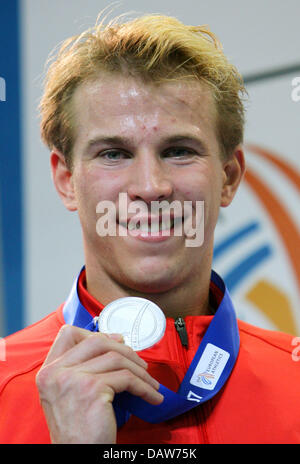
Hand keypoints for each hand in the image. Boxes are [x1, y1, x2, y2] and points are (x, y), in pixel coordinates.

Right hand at [36, 325, 162, 443]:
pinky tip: (152, 396)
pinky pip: (127, 379)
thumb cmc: (78, 429)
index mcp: (48, 371)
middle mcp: (56, 372)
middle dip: (125, 349)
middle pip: (97, 341)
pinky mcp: (92, 390)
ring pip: (116, 358)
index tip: (117, 341)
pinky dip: (145, 387)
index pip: (67, 334)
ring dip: (140, 371)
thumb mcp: (70, 393)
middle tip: (140, 364)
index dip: (95, 333)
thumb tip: (116, 339)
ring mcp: (73, 379)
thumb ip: (83, 366)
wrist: (77, 455)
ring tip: (150, 383)